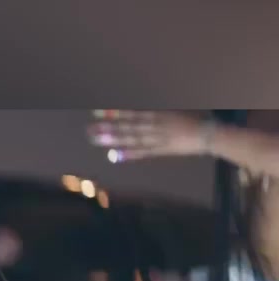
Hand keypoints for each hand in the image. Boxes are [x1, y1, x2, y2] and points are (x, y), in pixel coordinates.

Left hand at [88, 110, 210, 161]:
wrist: (211, 133)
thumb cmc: (195, 116)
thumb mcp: (176, 107)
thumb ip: (158, 107)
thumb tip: (140, 105)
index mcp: (160, 113)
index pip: (133, 112)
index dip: (115, 113)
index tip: (98, 112)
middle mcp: (157, 125)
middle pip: (129, 126)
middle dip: (109, 127)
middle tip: (89, 130)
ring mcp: (159, 139)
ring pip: (134, 139)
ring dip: (114, 139)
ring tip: (97, 140)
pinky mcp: (163, 150)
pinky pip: (144, 152)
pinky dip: (129, 154)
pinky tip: (114, 156)